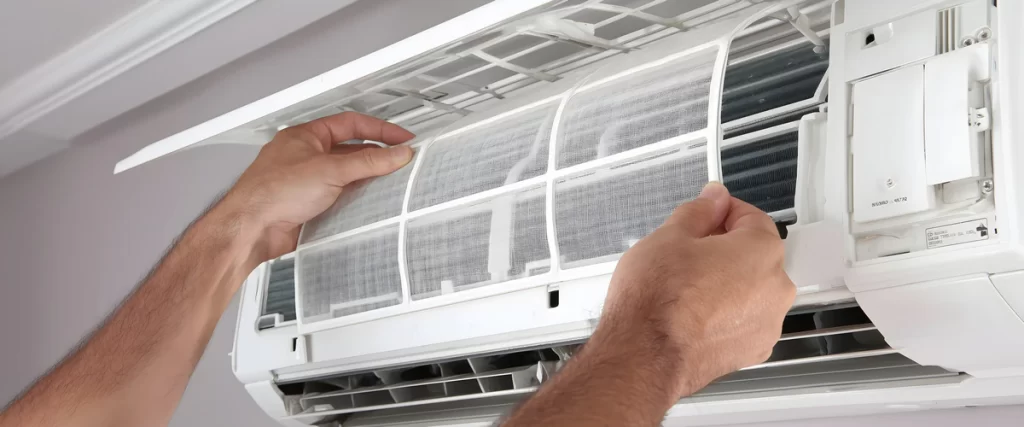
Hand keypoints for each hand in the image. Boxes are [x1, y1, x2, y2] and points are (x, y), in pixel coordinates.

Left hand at [217, 112, 414, 259]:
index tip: (403, 138)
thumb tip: (397, 153)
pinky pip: (340, 199)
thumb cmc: (271, 192)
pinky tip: (367, 206)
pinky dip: (355, 201)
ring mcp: (307, 182)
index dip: (380, 129)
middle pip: (351, 151)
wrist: (250, 229)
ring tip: (389, 184)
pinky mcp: (309, 206)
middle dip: (375, 157)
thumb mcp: (329, 169)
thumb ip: (368, 162)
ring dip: (366, 181)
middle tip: (400, 162)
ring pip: (346, 177)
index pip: (352, 125)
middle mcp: (306, 157)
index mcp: (307, 136)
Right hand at [593, 182, 794, 399]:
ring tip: (686, 287)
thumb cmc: (657, 300)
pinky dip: (724, 313)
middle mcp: (775, 288)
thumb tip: (712, 199)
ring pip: (749, 290)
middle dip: (724, 250)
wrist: (645, 354)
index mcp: (762, 251)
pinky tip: (693, 312)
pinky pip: (742, 320)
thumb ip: (699, 211)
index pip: (750, 217)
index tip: (706, 213)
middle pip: (753, 255)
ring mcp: (766, 323)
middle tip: (687, 253)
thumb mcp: (670, 236)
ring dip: (726, 283)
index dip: (722, 212)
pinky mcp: (751, 351)